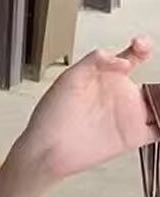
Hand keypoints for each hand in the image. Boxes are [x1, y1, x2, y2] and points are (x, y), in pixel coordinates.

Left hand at [14, 37, 157, 186]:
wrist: (47, 150)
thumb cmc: (50, 115)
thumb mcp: (68, 79)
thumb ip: (94, 61)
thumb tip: (122, 60)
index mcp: (108, 77)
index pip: (133, 56)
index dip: (141, 48)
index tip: (141, 46)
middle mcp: (122, 96)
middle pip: (156, 83)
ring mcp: (129, 116)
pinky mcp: (133, 137)